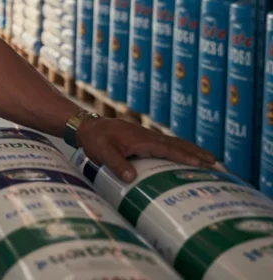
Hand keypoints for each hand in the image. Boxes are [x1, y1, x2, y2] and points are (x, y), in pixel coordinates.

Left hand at [77, 117, 214, 181]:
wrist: (86, 126)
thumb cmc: (94, 140)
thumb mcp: (102, 153)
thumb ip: (116, 164)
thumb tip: (132, 178)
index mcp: (140, 139)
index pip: (167, 149)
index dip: (185, 156)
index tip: (203, 164)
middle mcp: (146, 136)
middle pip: (176, 144)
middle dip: (196, 152)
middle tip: (216, 162)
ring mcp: (145, 136)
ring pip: (173, 142)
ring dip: (190, 149)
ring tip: (209, 159)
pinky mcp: (142, 138)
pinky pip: (165, 143)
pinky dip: (179, 148)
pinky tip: (184, 154)